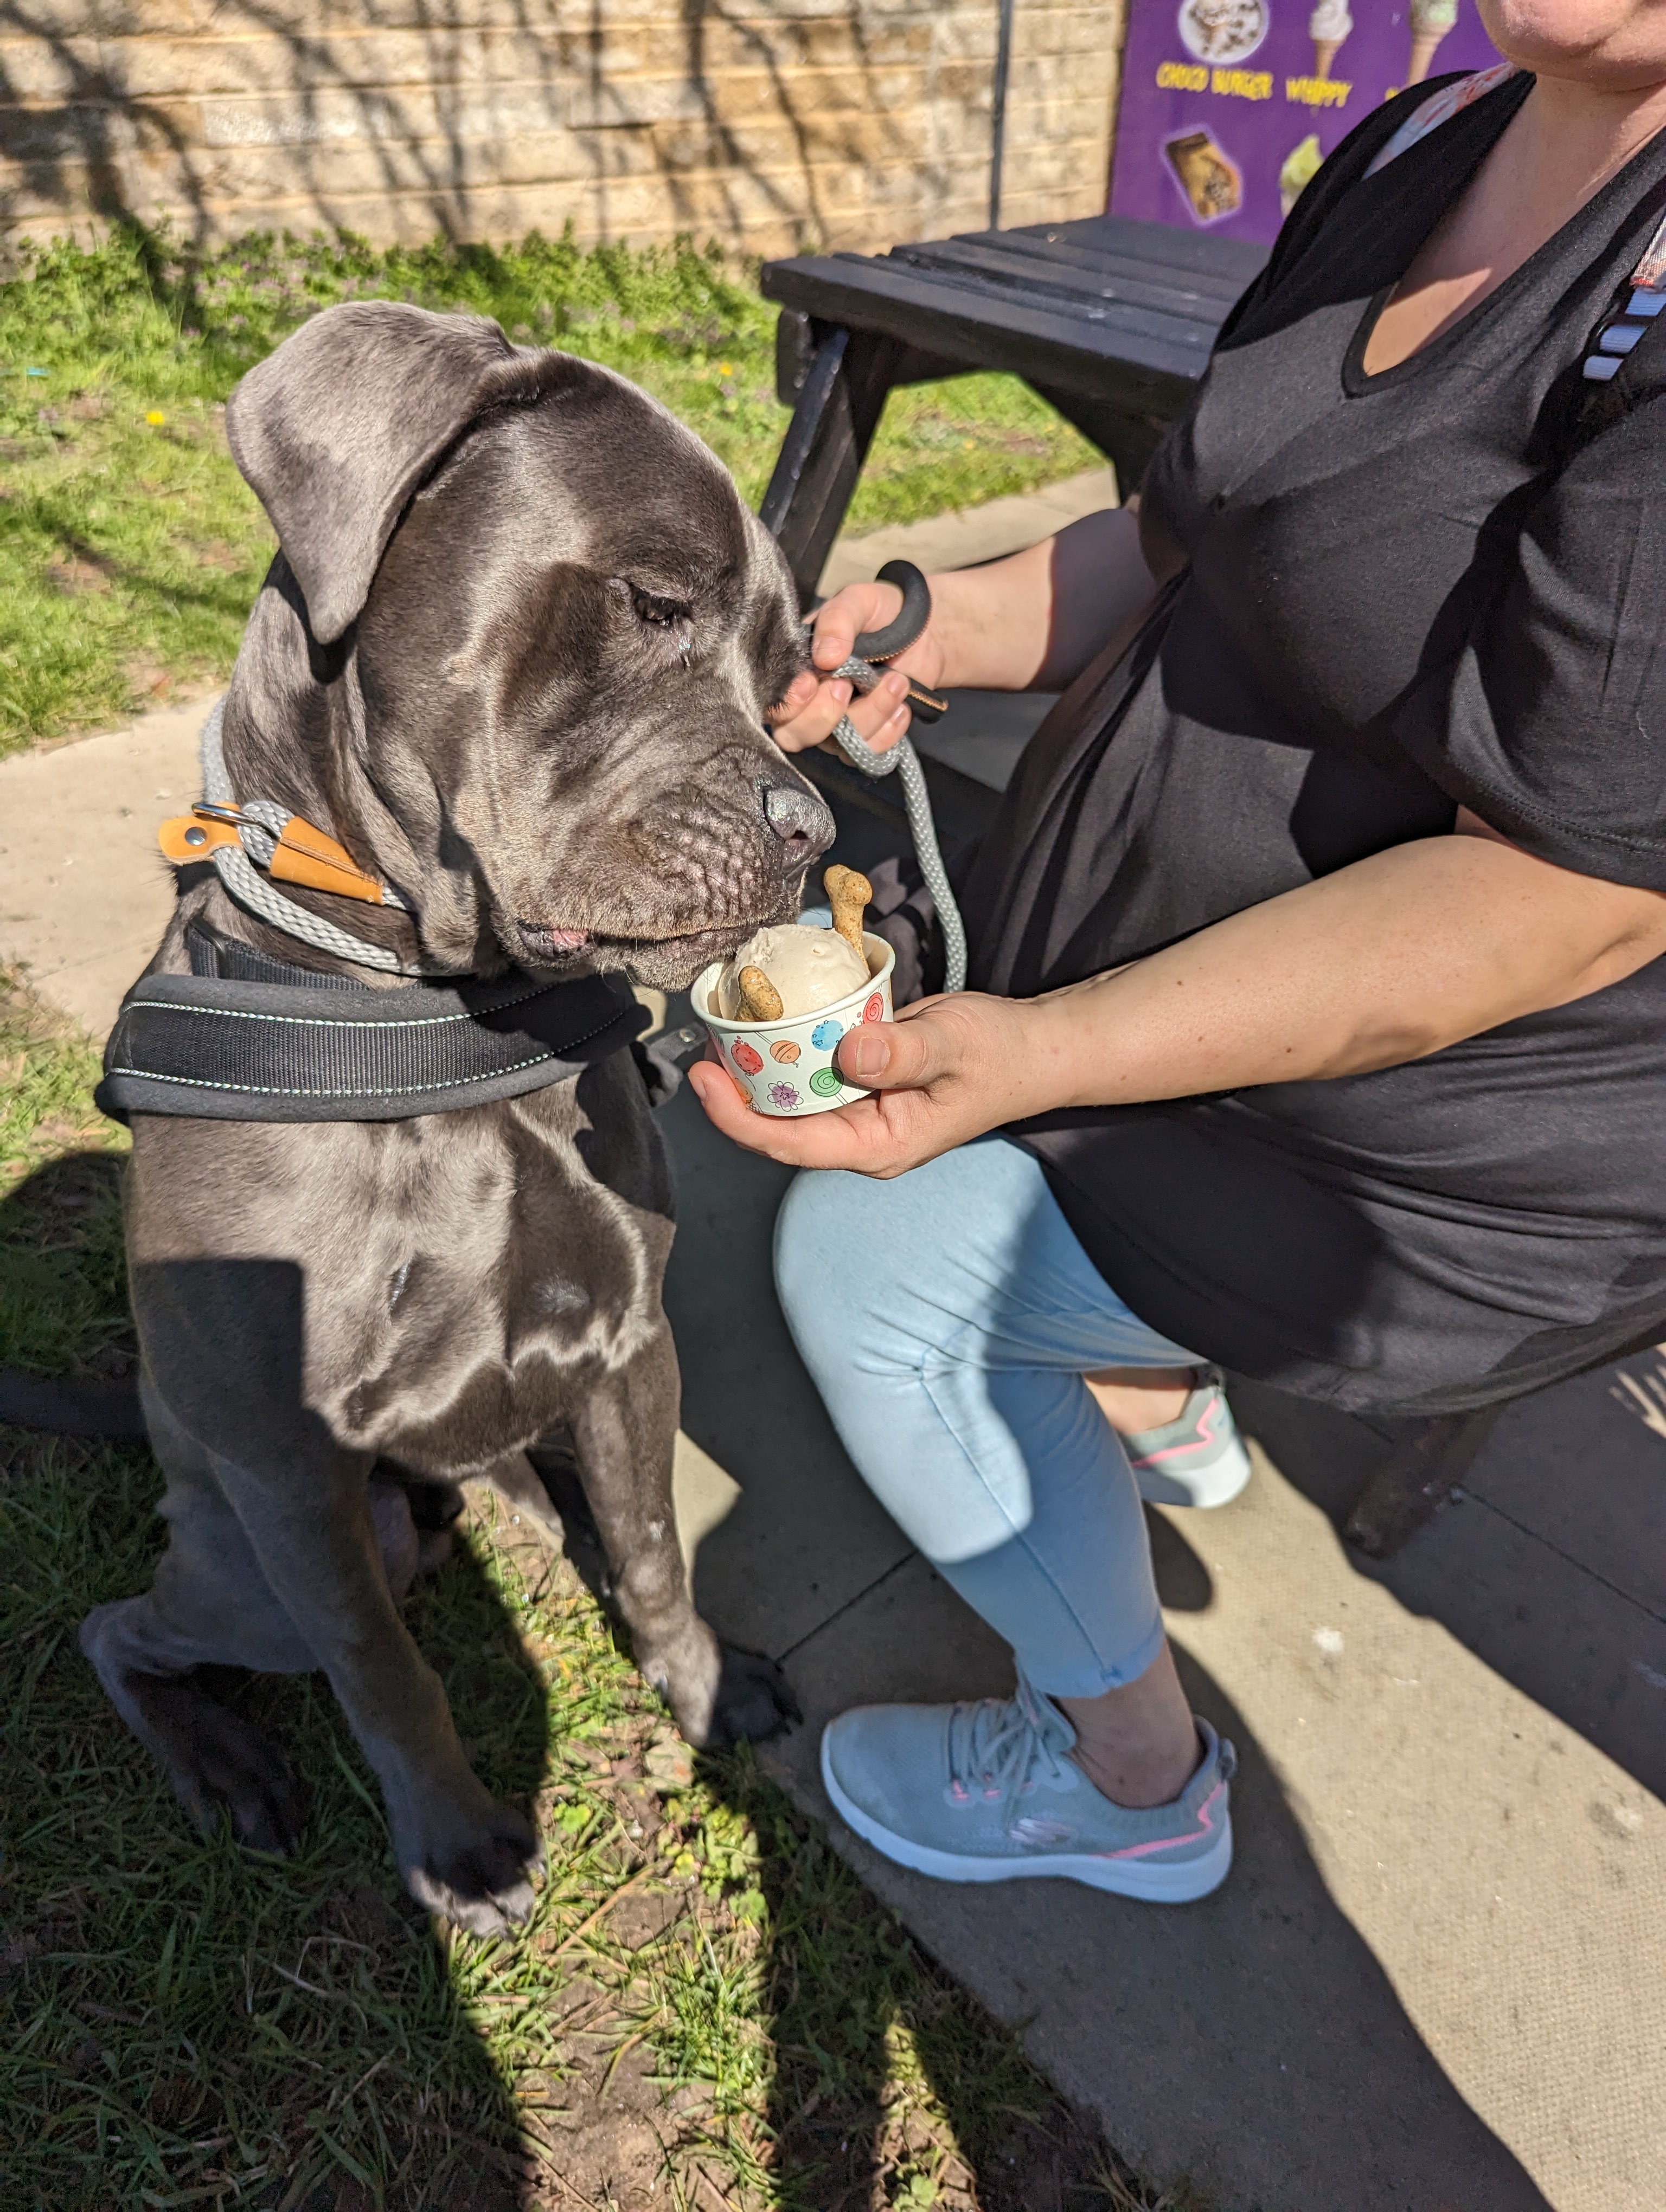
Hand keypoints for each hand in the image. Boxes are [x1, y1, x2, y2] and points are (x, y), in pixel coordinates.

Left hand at [687, 992, 1073, 1176]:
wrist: (1028, 1049)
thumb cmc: (998, 1054)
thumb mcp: (955, 1046)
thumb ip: (904, 1052)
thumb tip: (850, 1052)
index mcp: (877, 1144)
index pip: (791, 1144)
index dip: (739, 1118)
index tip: (703, 1079)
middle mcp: (858, 1135)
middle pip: (777, 1126)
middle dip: (733, 1092)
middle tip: (697, 1041)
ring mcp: (856, 1111)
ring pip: (787, 1099)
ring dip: (751, 1069)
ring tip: (714, 1028)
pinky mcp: (857, 1081)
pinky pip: (807, 1072)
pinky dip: (782, 1048)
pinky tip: (759, 1019)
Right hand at [768, 578, 947, 758]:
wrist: (925, 630)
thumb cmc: (880, 613)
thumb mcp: (857, 602)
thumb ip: (837, 620)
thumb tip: (825, 656)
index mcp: (794, 670)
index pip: (772, 703)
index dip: (788, 703)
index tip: (812, 681)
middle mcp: (809, 704)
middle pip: (794, 735)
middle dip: (824, 714)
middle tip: (849, 683)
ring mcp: (837, 726)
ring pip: (838, 745)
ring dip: (870, 715)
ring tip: (896, 682)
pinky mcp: (866, 738)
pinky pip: (870, 752)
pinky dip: (889, 731)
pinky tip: (901, 706)